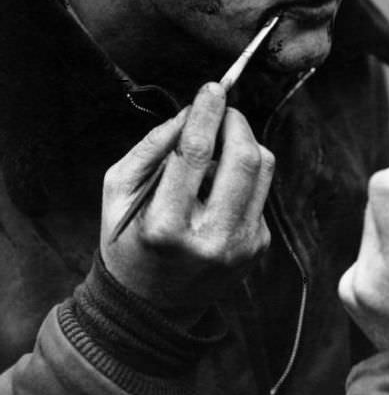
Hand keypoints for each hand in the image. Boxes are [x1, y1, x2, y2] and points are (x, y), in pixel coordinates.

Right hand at [100, 82, 273, 325]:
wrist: (151, 306)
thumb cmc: (128, 240)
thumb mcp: (118, 193)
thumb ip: (150, 148)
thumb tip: (189, 112)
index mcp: (166, 226)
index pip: (195, 152)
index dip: (206, 112)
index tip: (212, 88)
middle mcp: (210, 239)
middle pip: (243, 157)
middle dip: (235, 121)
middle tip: (222, 109)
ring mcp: (240, 247)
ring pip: (263, 169)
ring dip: (246, 142)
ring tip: (222, 143)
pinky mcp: (258, 247)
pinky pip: (262, 191)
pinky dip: (245, 174)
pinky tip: (221, 183)